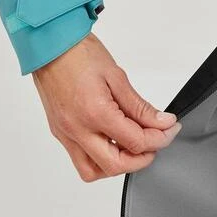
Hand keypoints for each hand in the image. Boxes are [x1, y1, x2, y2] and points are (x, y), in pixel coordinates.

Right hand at [32, 33, 180, 181]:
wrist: (48, 45)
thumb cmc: (78, 54)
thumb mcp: (118, 78)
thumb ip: (141, 107)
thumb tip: (162, 123)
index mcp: (94, 113)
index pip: (136, 142)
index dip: (160, 139)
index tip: (169, 130)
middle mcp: (77, 129)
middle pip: (115, 166)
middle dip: (140, 160)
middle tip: (153, 143)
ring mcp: (65, 134)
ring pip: (93, 171)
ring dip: (117, 165)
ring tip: (132, 146)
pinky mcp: (60, 133)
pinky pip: (80, 160)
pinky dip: (100, 159)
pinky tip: (113, 143)